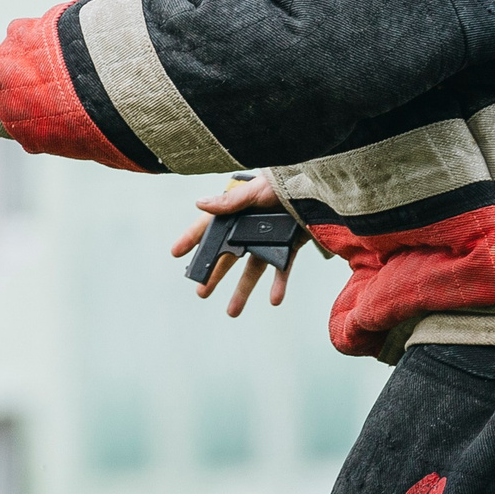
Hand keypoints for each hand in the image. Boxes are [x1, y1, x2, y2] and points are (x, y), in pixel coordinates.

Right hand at [170, 174, 303, 317]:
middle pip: (228, 256)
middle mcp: (250, 226)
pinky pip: (281, 267)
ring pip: (253, 269)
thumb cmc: (284, 181)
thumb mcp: (256, 190)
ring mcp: (269, 237)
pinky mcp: (290, 244)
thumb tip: (200, 204)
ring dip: (243, 290)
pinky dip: (278, 284)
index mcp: (238, 210)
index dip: (192, 239)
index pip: (209, 227)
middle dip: (215, 275)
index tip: (176, 254)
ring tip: (232, 312)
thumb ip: (230, 201)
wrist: (319, 185)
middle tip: (201, 292)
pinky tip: (274, 300)